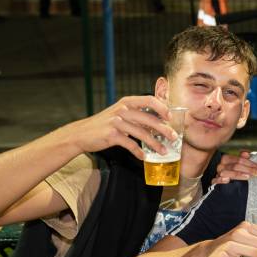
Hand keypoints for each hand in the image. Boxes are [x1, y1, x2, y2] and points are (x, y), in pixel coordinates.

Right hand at [58, 95, 176, 159]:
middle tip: (174, 137)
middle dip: (164, 129)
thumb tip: (158, 121)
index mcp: (127, 102)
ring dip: (155, 144)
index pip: (149, 100)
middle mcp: (122, 109)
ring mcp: (117, 122)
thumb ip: (137, 114)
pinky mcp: (112, 135)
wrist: (81, 134)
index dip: (162, 108)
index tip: (171, 117)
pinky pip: (130, 145)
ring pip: (142, 133)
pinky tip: (144, 157)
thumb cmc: (104, 124)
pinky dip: (139, 152)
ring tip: (164, 151)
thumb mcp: (120, 113)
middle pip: (149, 119)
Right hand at [212, 151, 256, 184]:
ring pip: (227, 172)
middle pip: (235, 166)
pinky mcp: (214, 182)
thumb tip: (247, 153)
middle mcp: (221, 165)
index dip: (250, 163)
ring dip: (238, 174)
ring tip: (248, 177)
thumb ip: (243, 159)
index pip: (239, 159)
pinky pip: (215, 181)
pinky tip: (227, 180)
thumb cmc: (233, 173)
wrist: (224, 185)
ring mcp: (217, 174)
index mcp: (226, 159)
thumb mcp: (239, 166)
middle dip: (248, 169)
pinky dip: (220, 180)